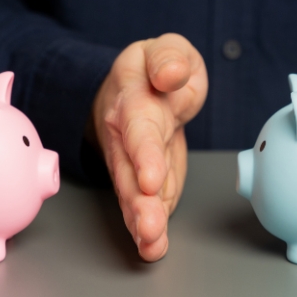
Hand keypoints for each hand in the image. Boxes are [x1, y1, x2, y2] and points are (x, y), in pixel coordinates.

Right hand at [92, 33, 207, 260]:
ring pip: (132, 195)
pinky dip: (148, 228)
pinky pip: (143, 205)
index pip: (138, 131)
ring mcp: (131, 163)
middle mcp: (125, 137)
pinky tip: (153, 247)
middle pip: (128, 172)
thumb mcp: (165, 49)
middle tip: (150, 227)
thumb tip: (171, 74)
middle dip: (138, 203)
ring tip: (152, 244)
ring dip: (142, 221)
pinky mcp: (142, 181)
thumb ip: (169, 58)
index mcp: (133, 101)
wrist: (136, 88)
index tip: (150, 181)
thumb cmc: (154, 70)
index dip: (144, 156)